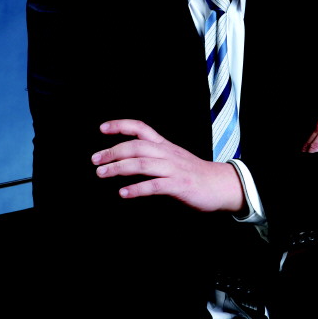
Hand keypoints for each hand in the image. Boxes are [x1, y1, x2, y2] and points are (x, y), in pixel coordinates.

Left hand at [91, 118, 244, 212]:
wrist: (222, 185)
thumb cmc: (195, 174)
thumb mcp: (173, 159)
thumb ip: (154, 157)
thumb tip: (127, 161)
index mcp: (165, 145)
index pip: (141, 128)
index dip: (121, 125)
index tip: (102, 128)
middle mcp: (167, 153)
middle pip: (136, 146)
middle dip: (112, 151)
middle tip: (95, 160)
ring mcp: (174, 169)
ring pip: (142, 163)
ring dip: (118, 168)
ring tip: (101, 174)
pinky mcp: (179, 184)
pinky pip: (154, 185)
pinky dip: (136, 189)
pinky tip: (123, 193)